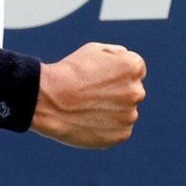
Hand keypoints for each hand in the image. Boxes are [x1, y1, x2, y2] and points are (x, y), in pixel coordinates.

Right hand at [31, 42, 146, 148]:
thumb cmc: (69, 72)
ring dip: (112, 110)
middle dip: (117, 92)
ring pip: (125, 111)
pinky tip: (89, 120)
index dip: (114, 72)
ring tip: (87, 107)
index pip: (135, 70)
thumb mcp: (94, 50)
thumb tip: (127, 60)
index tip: (98, 76)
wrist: (48, 100)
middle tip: (91, 93)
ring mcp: (129, 115)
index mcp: (134, 67)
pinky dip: (108, 127)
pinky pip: (119, 129)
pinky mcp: (121, 135)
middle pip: (132, 91)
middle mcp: (136, 91)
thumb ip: (118, 54)